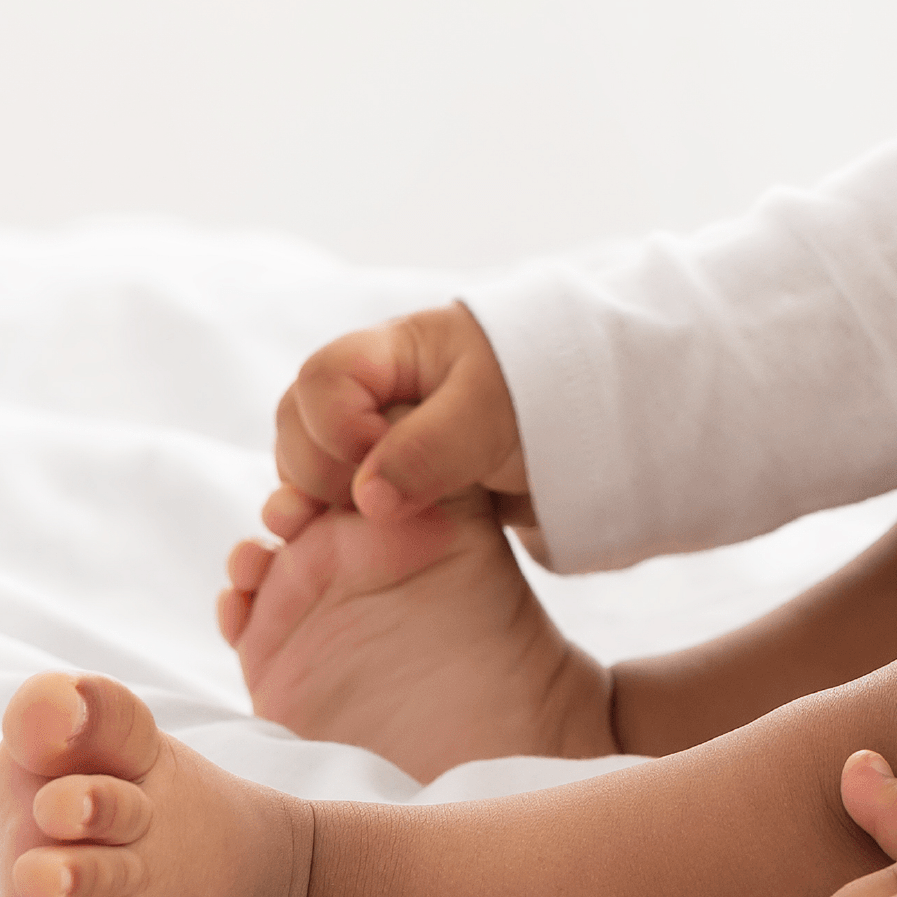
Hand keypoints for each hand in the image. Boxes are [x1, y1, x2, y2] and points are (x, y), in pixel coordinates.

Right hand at [267, 301, 531, 529]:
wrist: (595, 423)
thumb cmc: (549, 395)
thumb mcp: (492, 414)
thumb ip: (430, 449)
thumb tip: (366, 499)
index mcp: (395, 352)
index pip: (323, 378)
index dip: (335, 427)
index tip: (378, 461)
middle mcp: (376, 392)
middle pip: (300, 421)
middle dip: (316, 467)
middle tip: (366, 504)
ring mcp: (377, 437)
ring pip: (310, 462)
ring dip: (317, 498)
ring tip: (355, 526)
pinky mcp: (389, 480)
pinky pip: (334, 497)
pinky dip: (330, 519)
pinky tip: (338, 544)